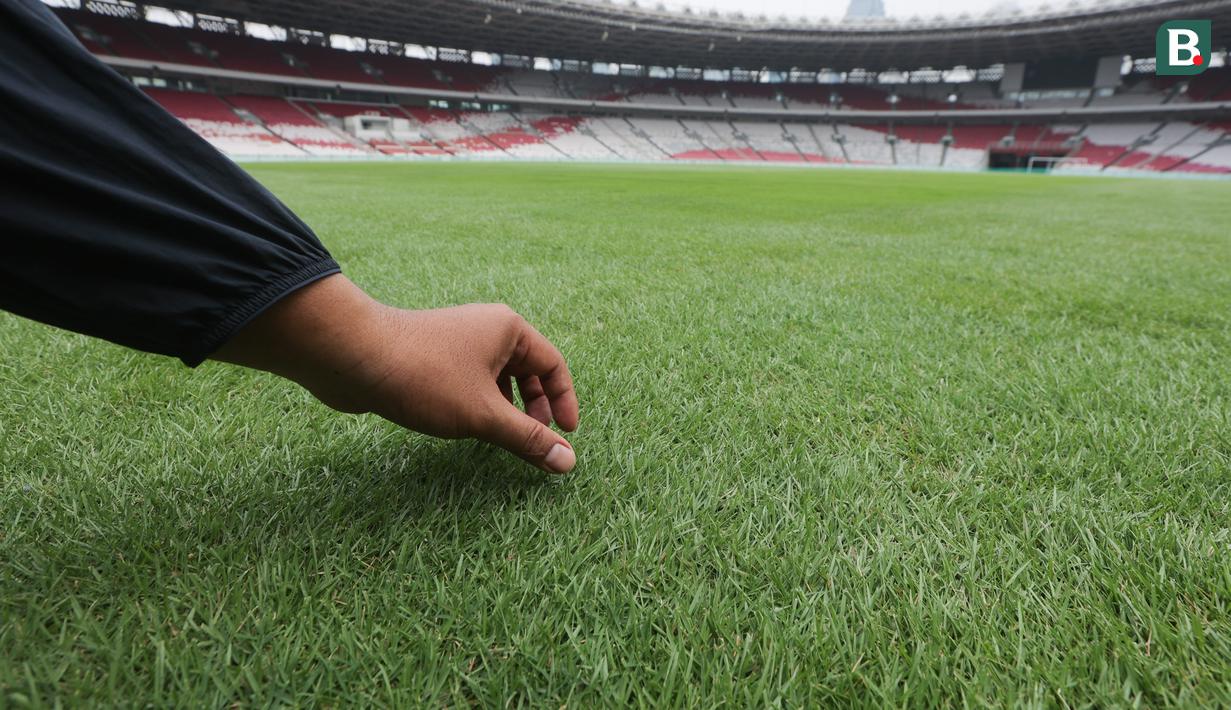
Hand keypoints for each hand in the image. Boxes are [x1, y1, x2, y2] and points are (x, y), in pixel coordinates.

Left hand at [212, 275, 578, 472]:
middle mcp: (486, 329)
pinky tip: (467, 425)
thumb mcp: (484, 415)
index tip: (565, 435)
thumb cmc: (424, 377)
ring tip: (502, 437)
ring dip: (506, 407)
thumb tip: (567, 462)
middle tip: (534, 440)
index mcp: (508, 329)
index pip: (553, 365)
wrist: (353, 356)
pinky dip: (480, 402)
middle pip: (528, 369)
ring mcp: (457, 341)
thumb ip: (527, 438)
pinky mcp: (432, 356)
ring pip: (497, 376)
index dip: (564, 401)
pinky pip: (470, 379)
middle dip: (535, 407)